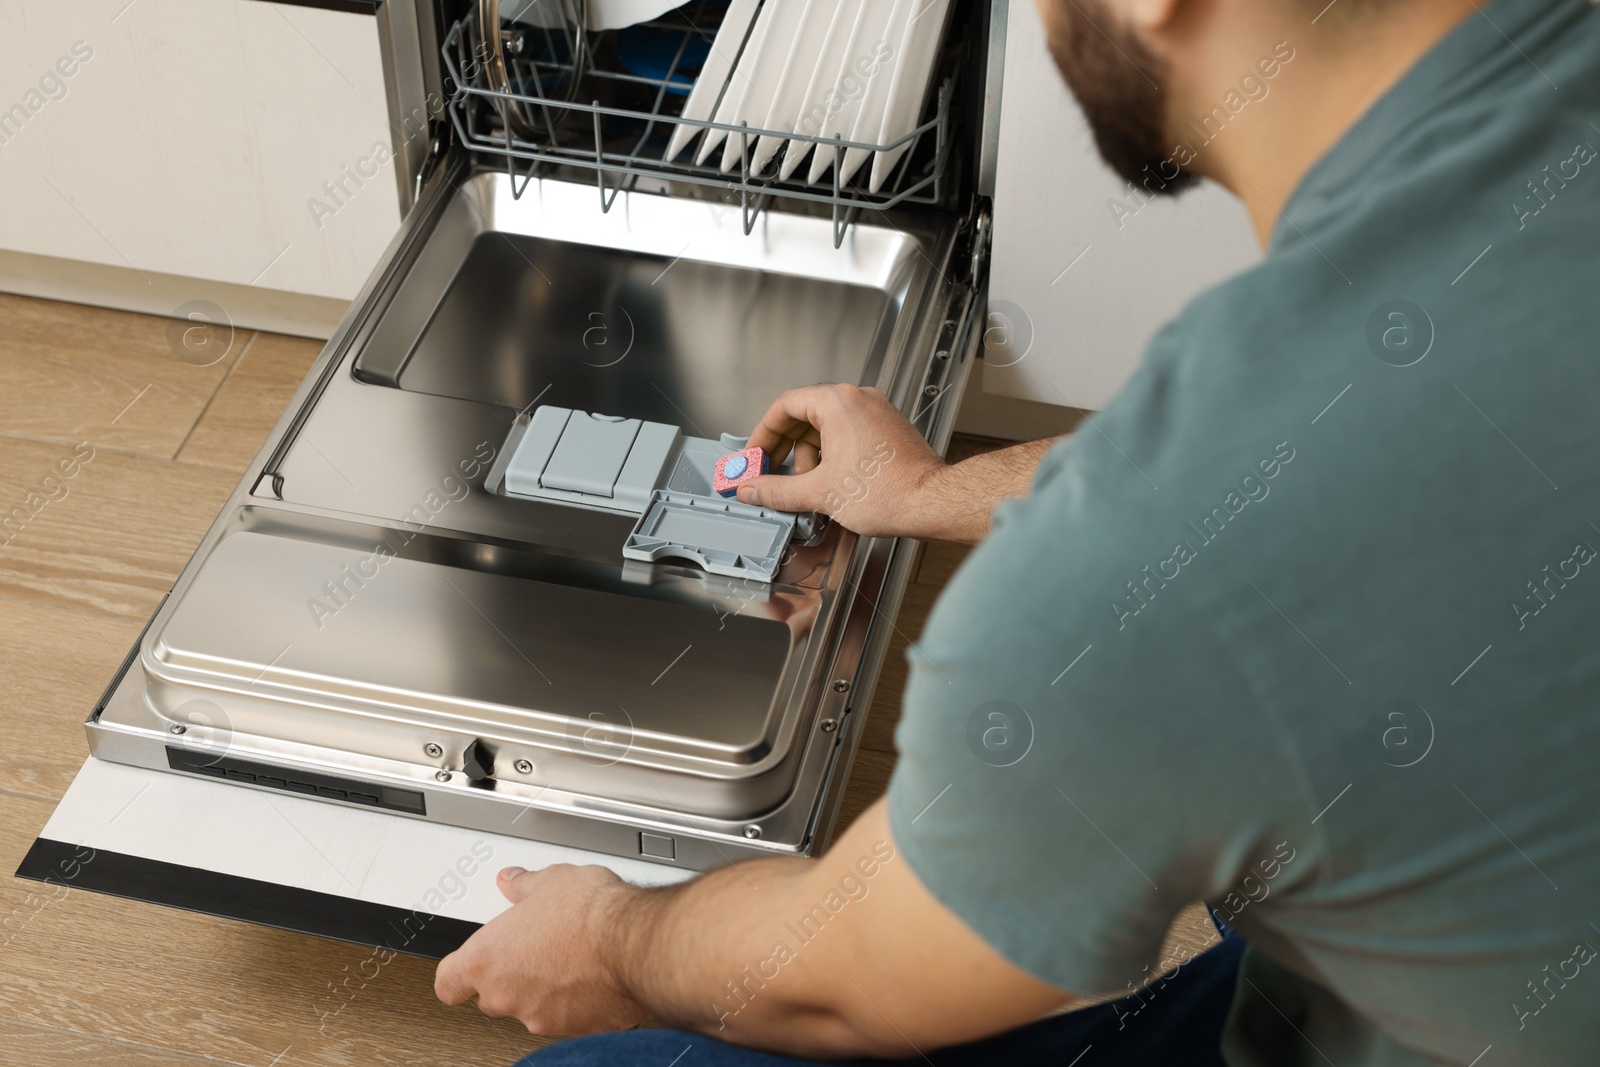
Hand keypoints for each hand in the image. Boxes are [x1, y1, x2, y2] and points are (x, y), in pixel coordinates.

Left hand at [434, 864, 644, 1035]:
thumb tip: (512, 882)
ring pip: (532, 1007)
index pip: (449, 983)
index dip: (457, 974)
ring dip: (545, 989)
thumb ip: (523, 887)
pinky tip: (595, 975)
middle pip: (492, 996)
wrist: (633, 942)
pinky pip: (570, 1017)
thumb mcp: (549, 881)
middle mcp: (507, 995)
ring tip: (573, 958)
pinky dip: (579, 1002)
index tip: (466, 966)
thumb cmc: (589, 914)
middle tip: (535, 948)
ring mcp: (541, 1017)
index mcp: (488, 959)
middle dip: (510, 976)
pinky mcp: (577, 1029)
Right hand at [739, 384, 944, 537]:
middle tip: (771, 470)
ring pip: (827, 426)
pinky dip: (831, 454)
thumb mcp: (819, 493)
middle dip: (785, 447)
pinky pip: (848, 434)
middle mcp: (859, 399)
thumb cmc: (889, 491)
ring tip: (806, 485)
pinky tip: (829, 481)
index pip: (785, 405)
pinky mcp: (888, 430)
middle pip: (805, 414)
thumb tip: (753, 489)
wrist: (931, 503)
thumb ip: (777, 490)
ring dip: (809, 454)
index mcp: (839, 403)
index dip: (763, 432)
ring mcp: (876, 413)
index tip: (755, 453)